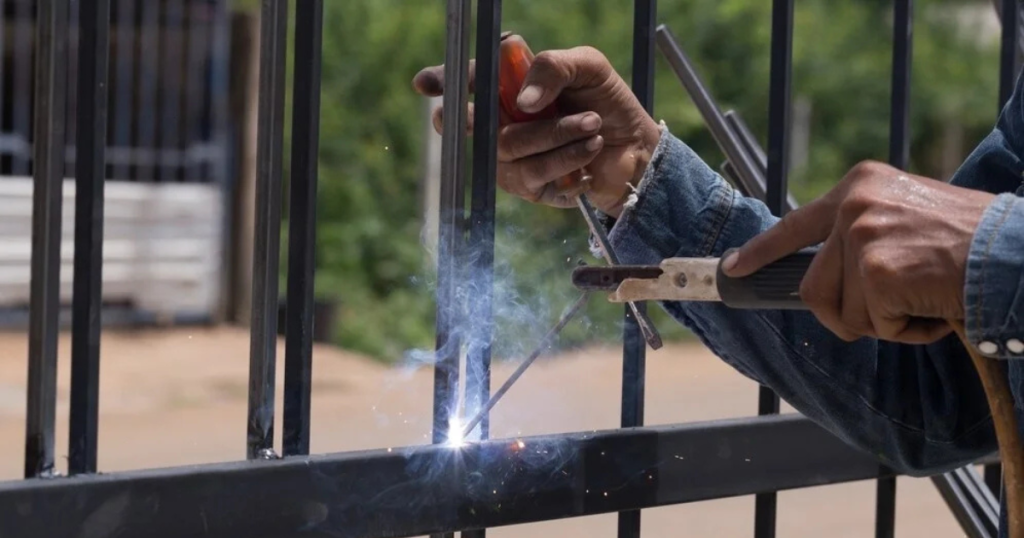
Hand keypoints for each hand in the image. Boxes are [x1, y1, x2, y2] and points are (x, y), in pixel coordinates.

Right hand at [412, 41, 660, 216]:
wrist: (637, 148)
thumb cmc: (608, 102)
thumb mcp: (588, 66)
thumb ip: (553, 66)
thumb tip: (524, 101)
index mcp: (507, 87)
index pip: (465, 82)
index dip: (441, 82)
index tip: (425, 85)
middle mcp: (501, 123)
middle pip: (471, 123)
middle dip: (488, 118)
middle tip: (525, 106)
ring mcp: (511, 159)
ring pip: (510, 148)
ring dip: (558, 134)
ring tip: (591, 125)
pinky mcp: (529, 188)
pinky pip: (533, 176)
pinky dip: (567, 160)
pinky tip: (589, 152)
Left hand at [721, 161, 995, 343]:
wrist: (1017, 254)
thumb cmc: (972, 243)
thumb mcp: (907, 217)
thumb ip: (863, 235)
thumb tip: (824, 277)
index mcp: (860, 185)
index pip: (795, 224)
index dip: (760, 252)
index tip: (734, 268)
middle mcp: (854, 204)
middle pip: (814, 287)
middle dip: (849, 312)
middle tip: (896, 307)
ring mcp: (862, 236)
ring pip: (841, 312)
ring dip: (883, 322)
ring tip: (923, 299)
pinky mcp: (877, 272)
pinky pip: (874, 326)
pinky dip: (906, 331)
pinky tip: (934, 308)